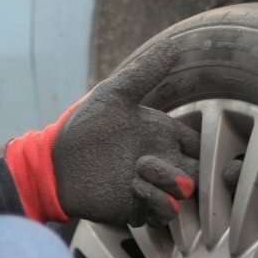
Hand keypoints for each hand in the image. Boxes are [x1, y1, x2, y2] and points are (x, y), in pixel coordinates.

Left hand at [4, 42, 200, 227]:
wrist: (54, 163)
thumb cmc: (83, 127)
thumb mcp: (114, 95)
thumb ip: (144, 74)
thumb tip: (173, 46)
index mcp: (162, 136)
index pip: (199, 145)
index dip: (203, 145)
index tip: (187, 142)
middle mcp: (162, 162)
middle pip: (199, 172)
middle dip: (195, 170)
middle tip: (166, 160)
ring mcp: (152, 187)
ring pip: (185, 193)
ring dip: (170, 181)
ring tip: (141, 167)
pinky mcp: (138, 208)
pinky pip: (164, 212)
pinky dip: (157, 200)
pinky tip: (135, 185)